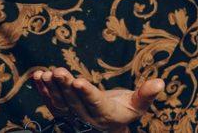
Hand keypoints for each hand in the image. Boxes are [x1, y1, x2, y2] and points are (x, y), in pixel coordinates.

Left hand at [32, 67, 164, 132]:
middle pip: (74, 101)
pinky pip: (50, 102)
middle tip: (58, 71)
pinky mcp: (62, 112)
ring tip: (46, 73)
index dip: (86, 93)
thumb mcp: (137, 105)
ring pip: (60, 102)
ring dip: (52, 88)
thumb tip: (160, 82)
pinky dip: (43, 90)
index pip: (95, 102)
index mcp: (106, 115)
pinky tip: (37, 76)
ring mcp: (72, 116)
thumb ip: (146, 94)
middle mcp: (86, 118)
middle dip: (65, 86)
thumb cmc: (124, 110)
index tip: (78, 81)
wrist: (108, 126)